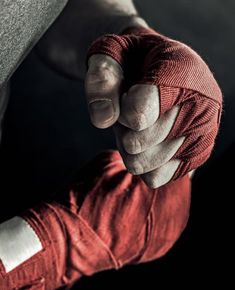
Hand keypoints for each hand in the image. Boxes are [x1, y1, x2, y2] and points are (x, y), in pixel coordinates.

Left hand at [85, 27, 221, 187]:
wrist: (166, 70)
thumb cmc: (137, 61)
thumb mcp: (112, 52)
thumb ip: (102, 77)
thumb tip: (103, 119)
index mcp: (181, 70)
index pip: (139, 114)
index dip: (120, 112)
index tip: (126, 96)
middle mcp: (201, 105)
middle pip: (136, 142)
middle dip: (122, 128)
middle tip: (130, 109)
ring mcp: (203, 134)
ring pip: (141, 163)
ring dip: (131, 146)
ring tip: (142, 123)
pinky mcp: (197, 156)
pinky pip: (155, 177)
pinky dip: (144, 162)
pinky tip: (151, 141)